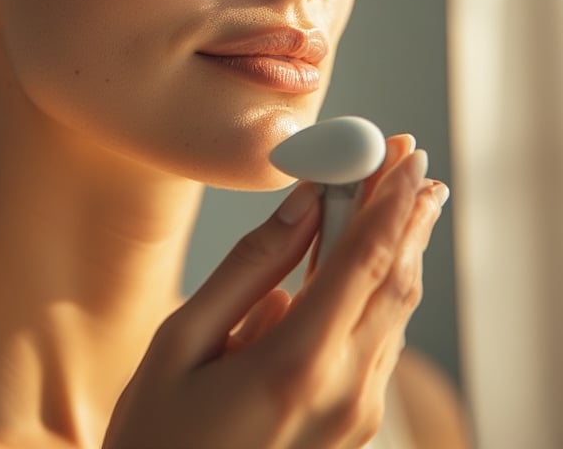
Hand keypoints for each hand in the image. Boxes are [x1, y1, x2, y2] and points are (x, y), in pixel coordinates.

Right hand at [103, 136, 447, 448]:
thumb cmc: (158, 436)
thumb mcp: (183, 340)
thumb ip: (249, 268)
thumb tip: (302, 204)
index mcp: (297, 366)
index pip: (364, 261)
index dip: (389, 199)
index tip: (403, 151)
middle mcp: (343, 394)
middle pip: (394, 282)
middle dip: (407, 212)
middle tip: (411, 158)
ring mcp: (355, 417)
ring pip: (393, 311)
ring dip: (399, 247)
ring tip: (401, 195)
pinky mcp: (352, 427)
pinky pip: (377, 342)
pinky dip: (377, 290)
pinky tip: (361, 262)